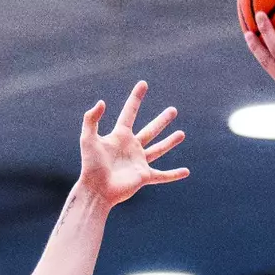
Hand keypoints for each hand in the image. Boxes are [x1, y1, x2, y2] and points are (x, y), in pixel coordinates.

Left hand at [77, 82, 187, 206]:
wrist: (96, 189)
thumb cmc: (90, 165)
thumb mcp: (88, 139)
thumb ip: (91, 119)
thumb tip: (102, 102)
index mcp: (120, 136)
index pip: (129, 112)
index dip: (136, 98)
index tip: (143, 84)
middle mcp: (131, 148)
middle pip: (150, 130)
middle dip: (162, 120)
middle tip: (173, 110)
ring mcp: (139, 162)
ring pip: (158, 149)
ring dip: (170, 142)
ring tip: (182, 134)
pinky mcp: (144, 176)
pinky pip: (162, 176)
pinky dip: (174, 174)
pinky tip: (186, 172)